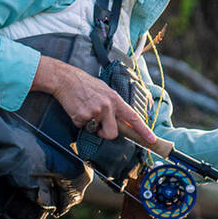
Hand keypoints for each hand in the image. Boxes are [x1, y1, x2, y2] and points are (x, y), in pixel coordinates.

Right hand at [33, 55, 148, 143]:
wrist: (65, 79)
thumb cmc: (86, 85)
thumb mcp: (105, 90)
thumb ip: (114, 105)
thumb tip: (121, 120)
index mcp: (115, 100)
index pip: (133, 118)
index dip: (143, 130)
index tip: (151, 140)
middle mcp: (107, 106)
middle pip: (113, 133)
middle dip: (105, 133)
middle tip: (98, 124)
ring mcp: (95, 111)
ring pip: (97, 132)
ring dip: (91, 127)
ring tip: (86, 111)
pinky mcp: (82, 116)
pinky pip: (82, 127)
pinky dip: (79, 122)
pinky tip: (77, 109)